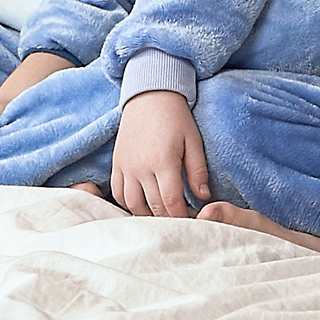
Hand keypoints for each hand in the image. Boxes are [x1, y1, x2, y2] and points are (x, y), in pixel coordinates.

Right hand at [112, 88, 210, 216]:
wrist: (149, 96)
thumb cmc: (176, 118)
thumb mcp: (193, 141)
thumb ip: (198, 170)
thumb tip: (203, 197)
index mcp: (163, 162)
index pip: (171, 202)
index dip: (181, 217)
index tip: (191, 222)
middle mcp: (141, 167)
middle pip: (153, 206)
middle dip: (168, 219)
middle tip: (179, 223)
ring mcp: (126, 166)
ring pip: (133, 204)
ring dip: (147, 215)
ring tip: (161, 217)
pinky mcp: (116, 163)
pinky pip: (117, 193)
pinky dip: (128, 204)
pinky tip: (142, 205)